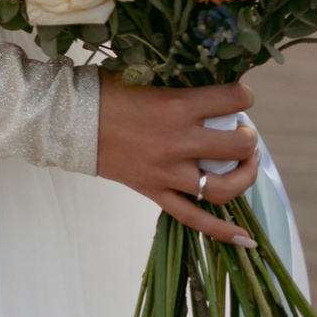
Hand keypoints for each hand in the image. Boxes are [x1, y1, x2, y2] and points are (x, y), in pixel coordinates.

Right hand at [96, 76, 259, 244]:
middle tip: (242, 132)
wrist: (67, 121)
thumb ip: (177, 86)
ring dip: (244, 176)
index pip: (233, 100)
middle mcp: (177, 141)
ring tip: (244, 164)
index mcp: (176, 106)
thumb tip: (207, 91)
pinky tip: (245, 239)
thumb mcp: (143, 77)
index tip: (239, 98)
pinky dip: (221, 231)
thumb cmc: (104, 92)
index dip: (243, 97)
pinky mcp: (155, 192)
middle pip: (237, 145)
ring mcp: (167, 172)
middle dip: (249, 138)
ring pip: (223, 187)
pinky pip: (194, 219)